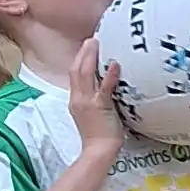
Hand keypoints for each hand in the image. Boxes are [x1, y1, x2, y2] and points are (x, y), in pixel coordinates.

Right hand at [65, 39, 122, 165]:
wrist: (98, 151)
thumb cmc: (100, 135)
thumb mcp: (94, 114)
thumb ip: (97, 100)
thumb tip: (108, 89)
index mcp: (76, 100)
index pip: (74, 75)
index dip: (80, 60)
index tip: (86, 48)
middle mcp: (78, 98)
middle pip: (76, 70)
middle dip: (83, 53)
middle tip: (91, 39)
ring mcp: (87, 102)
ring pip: (84, 74)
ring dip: (90, 56)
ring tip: (97, 43)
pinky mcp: (99, 107)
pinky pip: (104, 88)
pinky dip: (109, 75)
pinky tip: (115, 64)